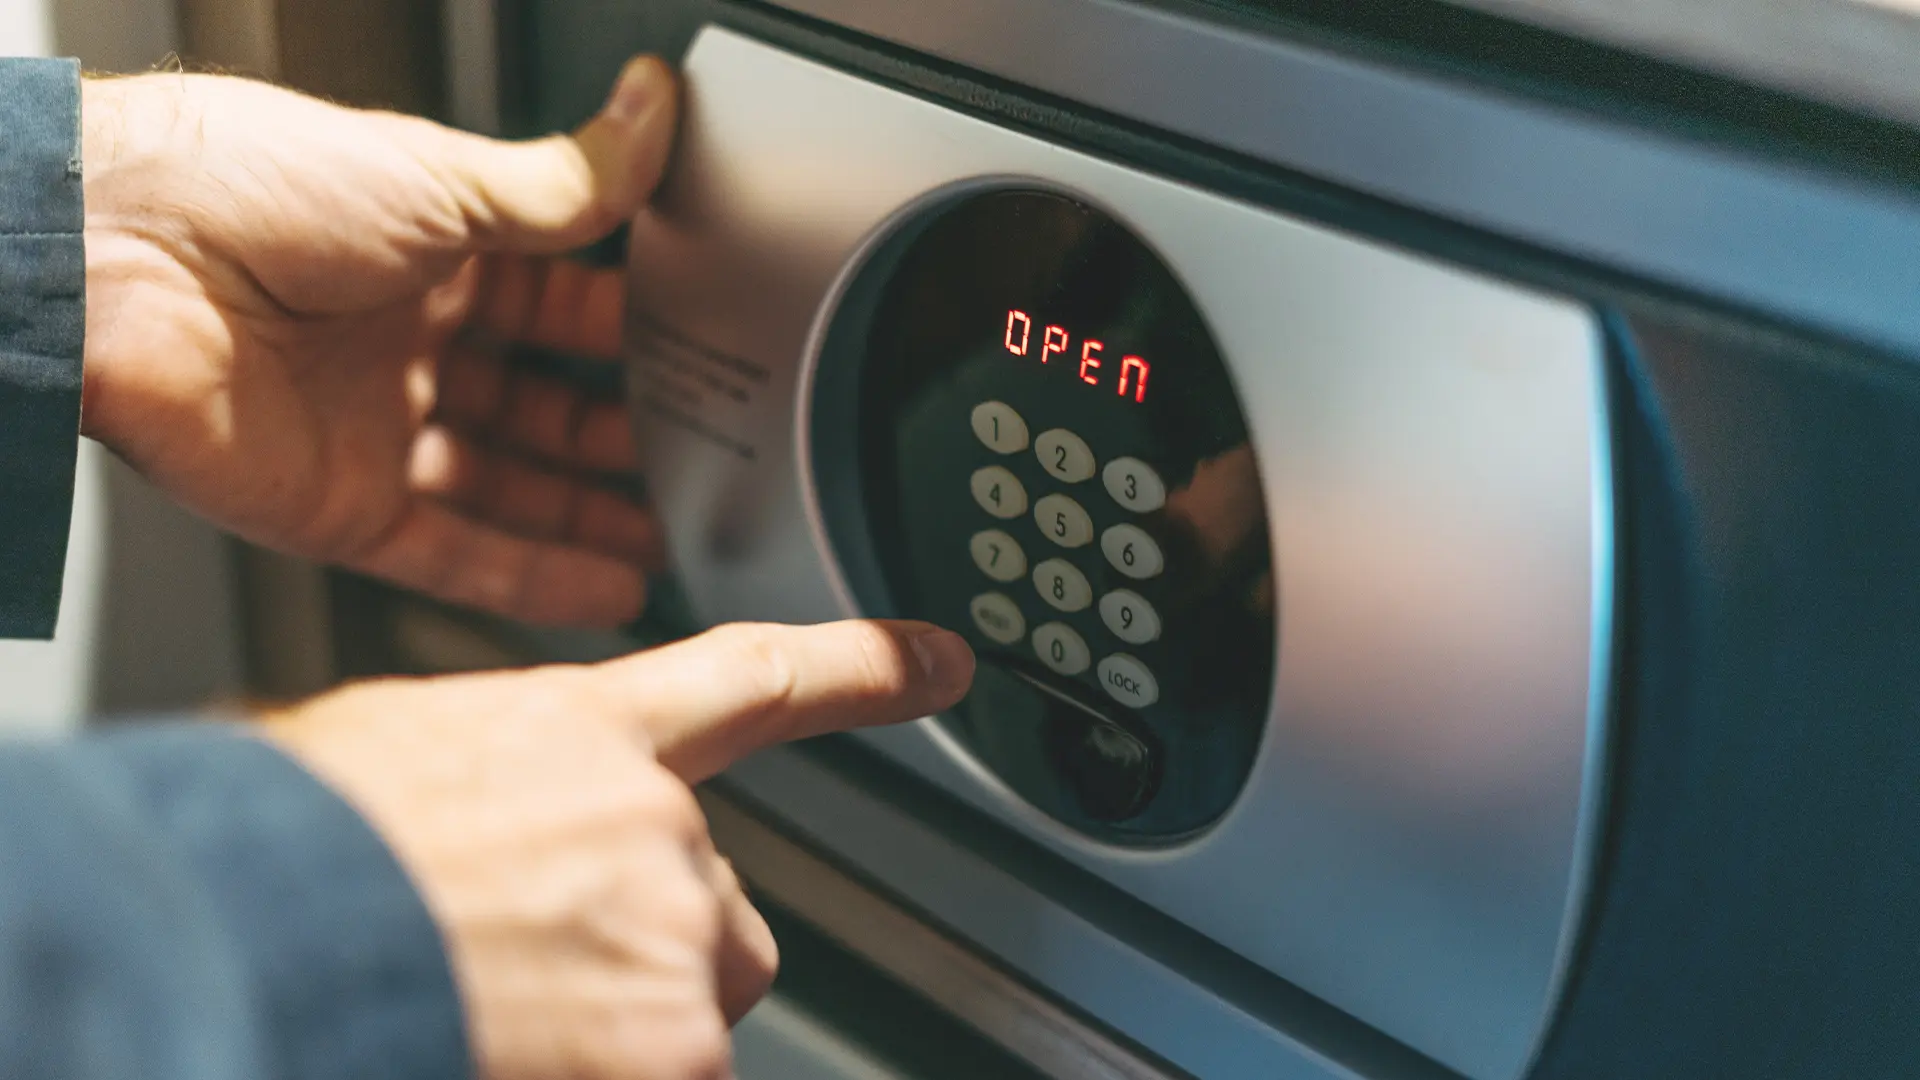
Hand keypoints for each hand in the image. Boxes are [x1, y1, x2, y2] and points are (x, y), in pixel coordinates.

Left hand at [79, 58, 677, 625]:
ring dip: (589, 518)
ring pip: (505, 491)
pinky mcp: (340, 510)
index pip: (553, 302)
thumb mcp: (441, 178)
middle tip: (699, 456)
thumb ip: (567, 184)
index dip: (624, 329)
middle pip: (535, 404)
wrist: (112, 260)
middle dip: (617, 433)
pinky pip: (456, 556)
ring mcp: (370, 431)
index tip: (697, 349)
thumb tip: (651, 118)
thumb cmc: (245, 188)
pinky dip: (535, 579)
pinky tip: (608, 590)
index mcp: (425, 252)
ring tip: (673, 539)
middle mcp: (397, 343)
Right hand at [262, 619, 976, 1079]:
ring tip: (501, 1008)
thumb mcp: (394, 760)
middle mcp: (658, 827)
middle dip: (652, 951)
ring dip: (625, 1028)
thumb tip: (494, 827)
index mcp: (586, 734)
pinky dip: (610, 1074)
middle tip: (536, 966)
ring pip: (693, 1007)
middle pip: (718, 909)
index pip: (758, 681)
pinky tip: (514, 1049)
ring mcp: (673, 937)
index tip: (943, 660)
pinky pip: (671, 1073)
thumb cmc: (294, 850)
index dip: (866, 667)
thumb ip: (501, 786)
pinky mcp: (676, 1044)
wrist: (251, 936)